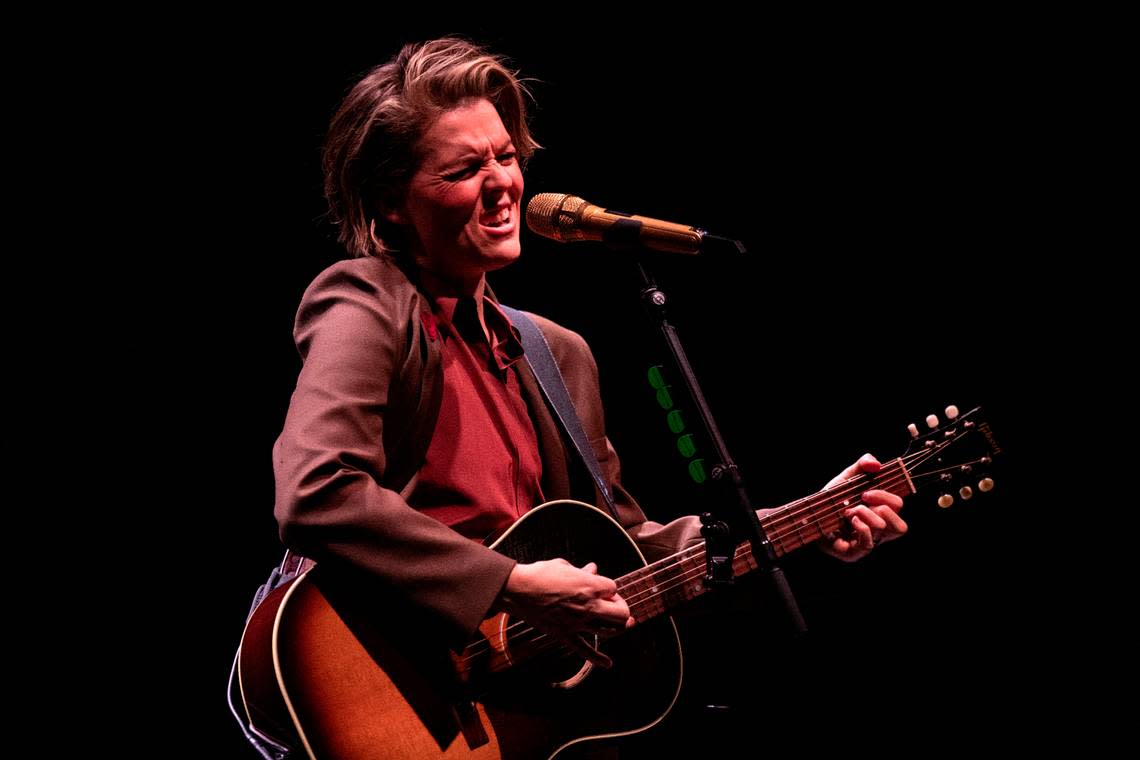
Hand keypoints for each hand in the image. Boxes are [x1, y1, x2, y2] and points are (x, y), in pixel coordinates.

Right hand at [498, 559, 634, 667]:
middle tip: (613, 606)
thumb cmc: (540, 574)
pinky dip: (597, 659)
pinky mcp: (565, 634)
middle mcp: (588, 606)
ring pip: (608, 631)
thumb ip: (582, 571)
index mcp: (590, 585)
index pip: (614, 588)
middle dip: (621, 609)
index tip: (601, 588)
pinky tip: (608, 663)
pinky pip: (585, 650)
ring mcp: (578, 622)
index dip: (609, 588)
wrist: (519, 590)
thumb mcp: (564, 566)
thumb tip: (592, 569)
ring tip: (613, 624)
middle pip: (621, 613)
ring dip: (614, 628)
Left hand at [818, 453, 906, 562]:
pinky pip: (868, 544)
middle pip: (901, 527)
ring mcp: (866, 545)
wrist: (808, 514)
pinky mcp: (853, 554)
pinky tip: (849, 519)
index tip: (866, 491)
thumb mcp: (847, 477)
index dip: (886, 496)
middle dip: (882, 505)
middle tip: (862, 498)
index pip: (899, 508)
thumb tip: (876, 464)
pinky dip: (861, 527)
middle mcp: (877, 533)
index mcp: (880, 515)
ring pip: (885, 531)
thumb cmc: (831, 499)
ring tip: (851, 511)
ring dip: (867, 514)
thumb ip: (863, 464)